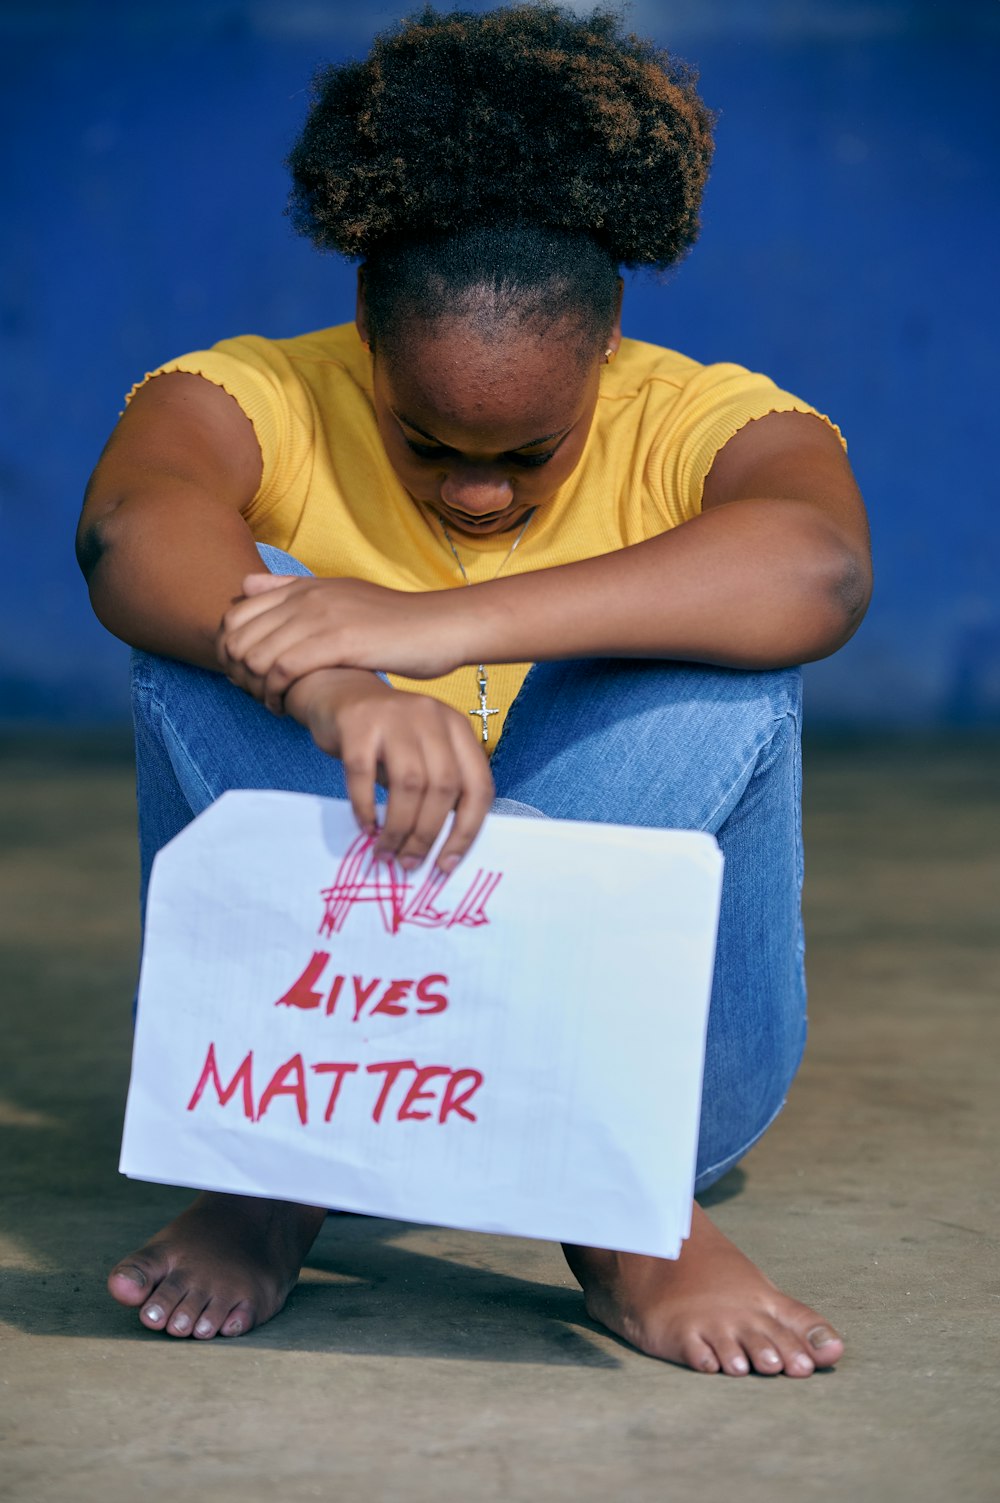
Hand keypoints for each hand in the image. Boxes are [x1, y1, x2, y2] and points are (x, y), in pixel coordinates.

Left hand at [218, 573, 466, 711]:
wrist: (440, 627)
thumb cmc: (392, 621)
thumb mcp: (340, 594)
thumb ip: (291, 589)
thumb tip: (245, 584)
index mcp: (304, 587)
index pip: (235, 615)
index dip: (231, 651)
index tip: (248, 677)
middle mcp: (307, 597)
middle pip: (238, 638)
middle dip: (238, 674)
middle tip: (256, 696)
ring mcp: (322, 616)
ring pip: (256, 655)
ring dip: (255, 688)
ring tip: (272, 704)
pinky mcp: (339, 640)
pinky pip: (284, 668)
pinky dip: (276, 693)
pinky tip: (287, 708)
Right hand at [285, 669, 493, 871]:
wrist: (339, 690)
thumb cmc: (387, 735)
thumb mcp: (423, 753)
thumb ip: (436, 788)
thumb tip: (438, 848)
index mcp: (458, 728)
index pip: (478, 786)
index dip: (467, 831)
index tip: (447, 864)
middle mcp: (432, 717)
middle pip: (443, 786)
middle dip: (427, 834)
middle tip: (410, 863)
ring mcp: (395, 717)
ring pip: (409, 783)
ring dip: (398, 828)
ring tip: (386, 853)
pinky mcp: (357, 723)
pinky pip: (363, 774)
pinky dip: (365, 807)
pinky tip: (366, 828)